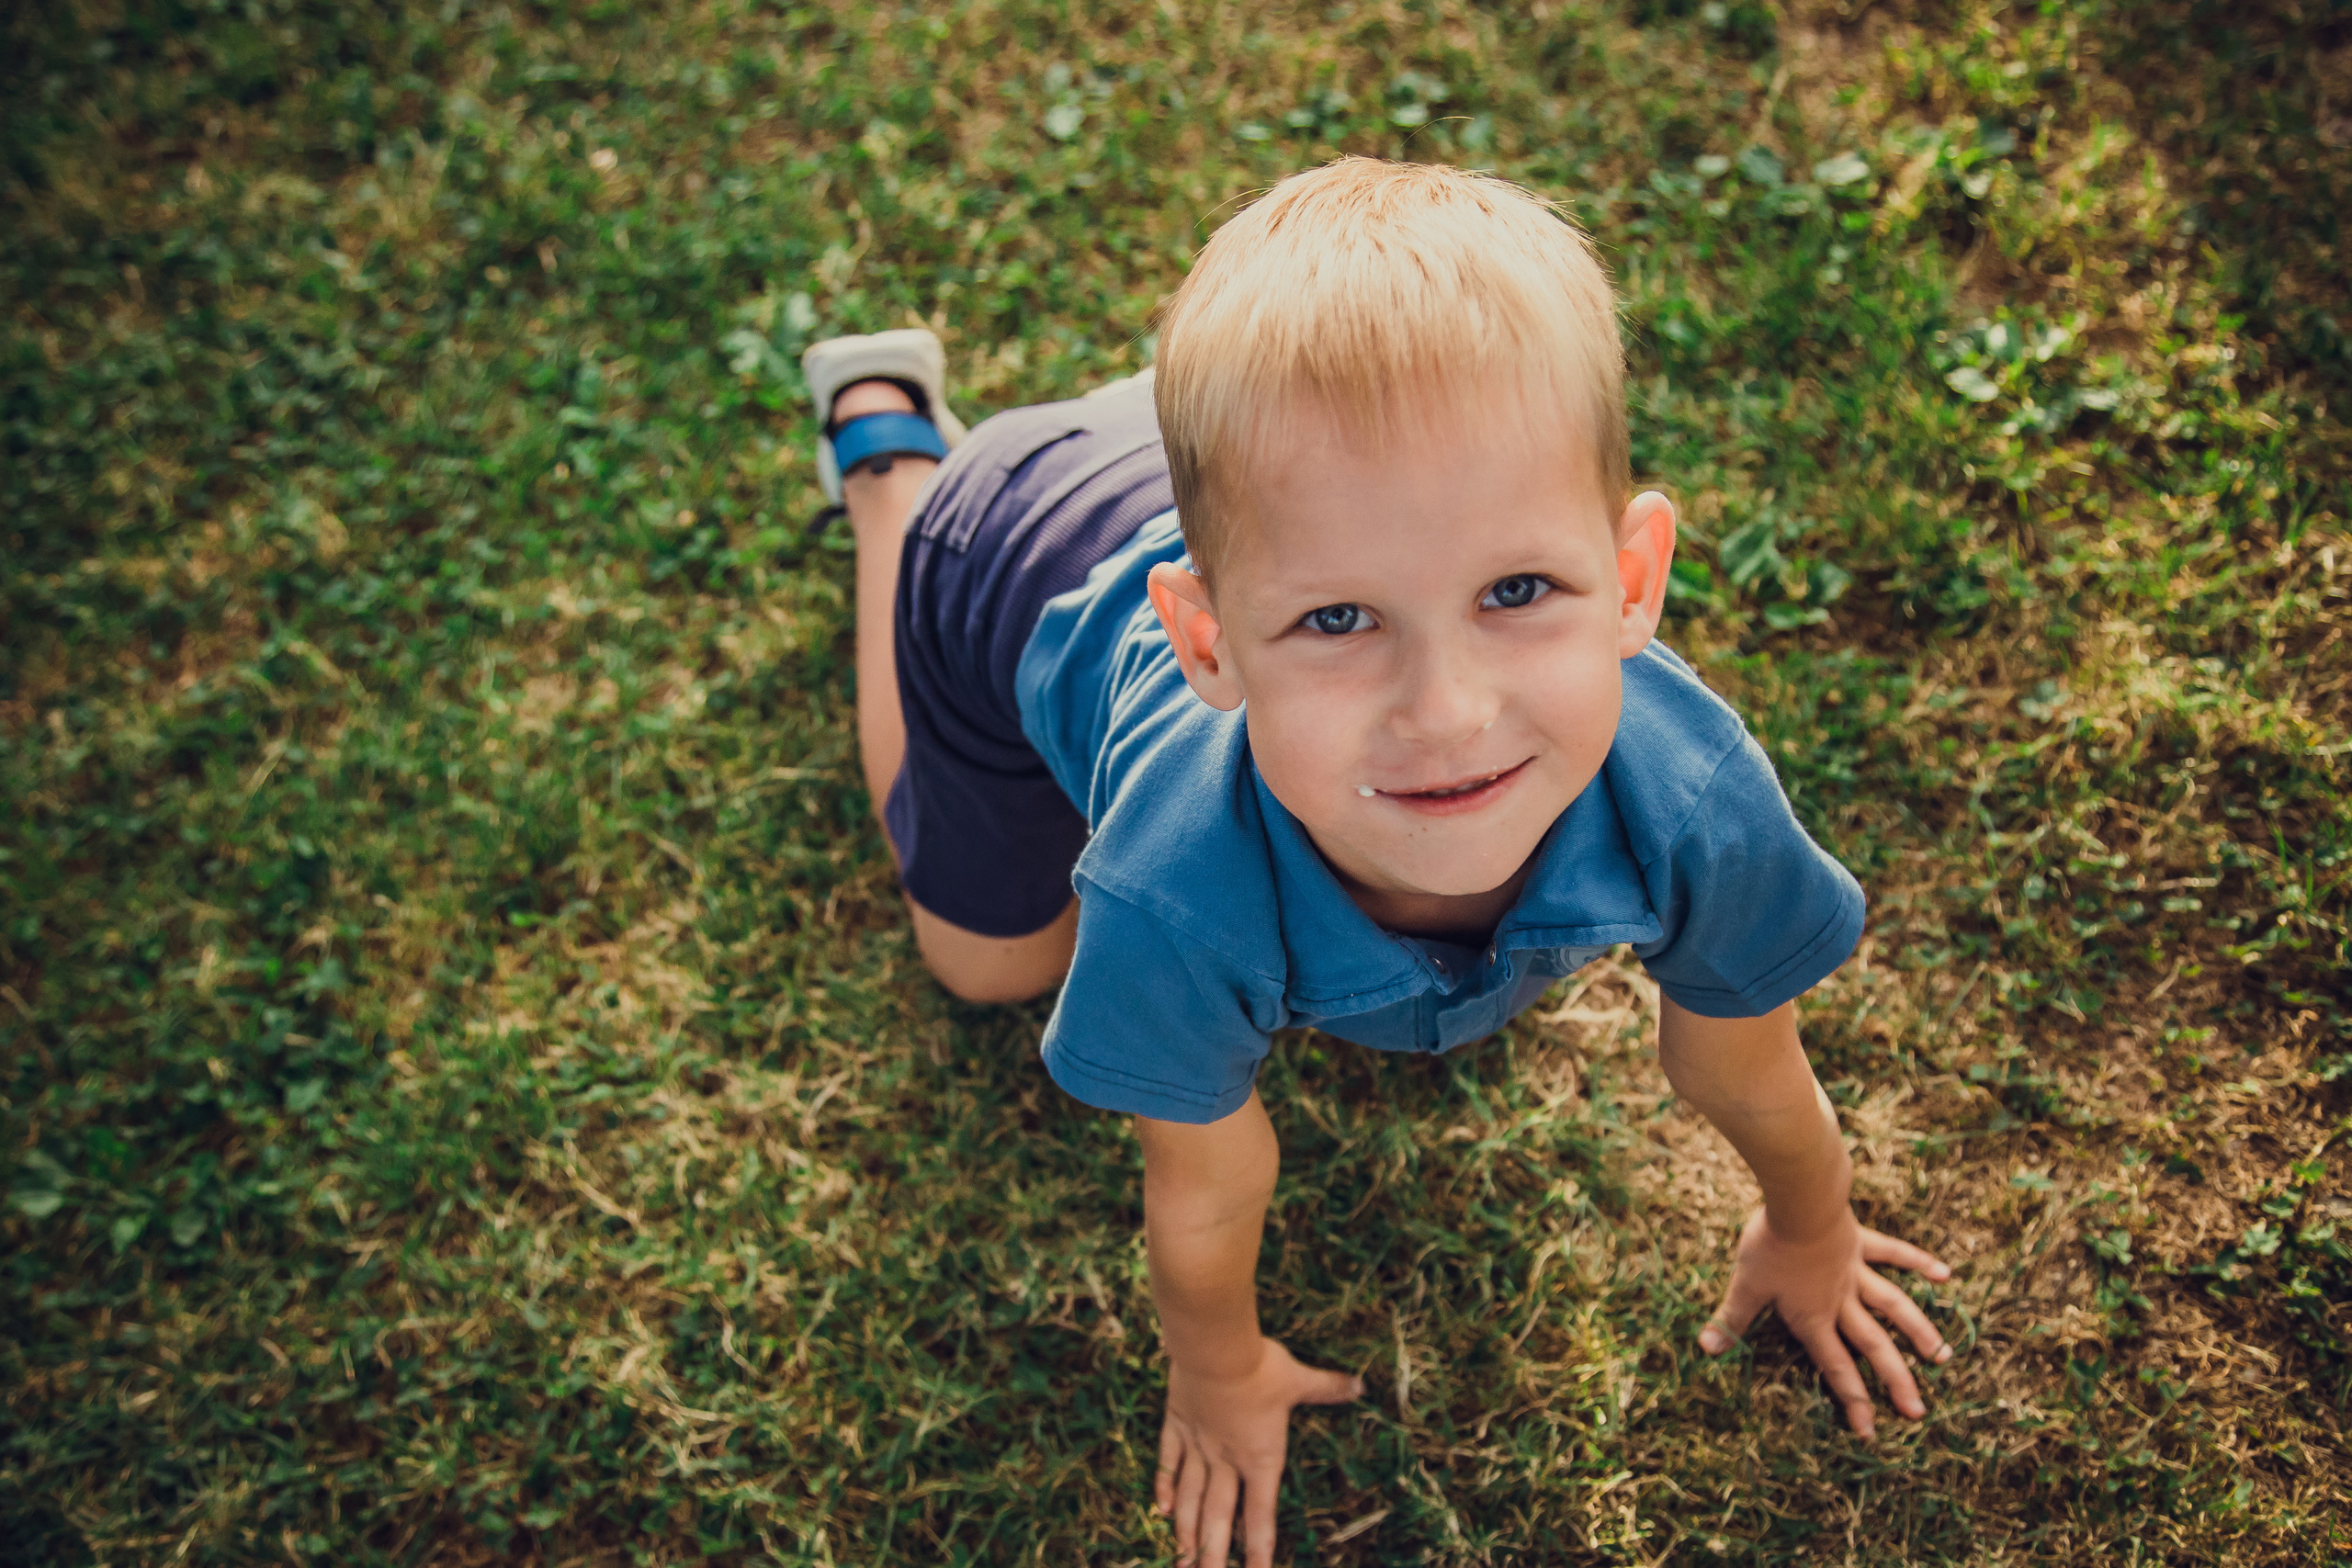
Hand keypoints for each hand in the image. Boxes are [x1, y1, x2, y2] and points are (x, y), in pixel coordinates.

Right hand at [1156, 1337, 1362, 1567]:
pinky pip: (1169, 1461)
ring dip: (1186, 1529)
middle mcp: (1226, 1460)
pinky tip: (1162, 1508)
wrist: (1215, 1349)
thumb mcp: (1298, 1379)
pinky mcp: (1177, 1423)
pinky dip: (1165, 1486)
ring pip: (1190, 1496)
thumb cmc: (1259, 1367)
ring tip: (1183, 1556)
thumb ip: (1326, 1387)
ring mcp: (1199, 1444)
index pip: (1260, 1515)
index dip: (1260, 1549)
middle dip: (1213, 1553)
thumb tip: (1359, 1385)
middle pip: (1217, 1516)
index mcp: (1260, 1457)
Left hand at [1698, 1206, 1953, 1438]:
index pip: (1834, 1366)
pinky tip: (1945, 1273)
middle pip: (1873, 1346)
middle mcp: (1841, 1300)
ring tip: (1943, 1356)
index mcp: (1813, 1316)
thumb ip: (1731, 1319)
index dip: (1851, 1400)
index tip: (1870, 1431)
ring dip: (1919, 1332)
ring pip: (1894, 1307)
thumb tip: (1707, 1349)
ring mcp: (1855, 1271)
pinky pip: (1894, 1254)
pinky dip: (1919, 1263)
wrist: (1800, 1201)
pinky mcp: (1861, 1242)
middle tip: (1918, 1412)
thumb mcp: (1745, 1285)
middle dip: (1895, 1382)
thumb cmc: (1770, 1245)